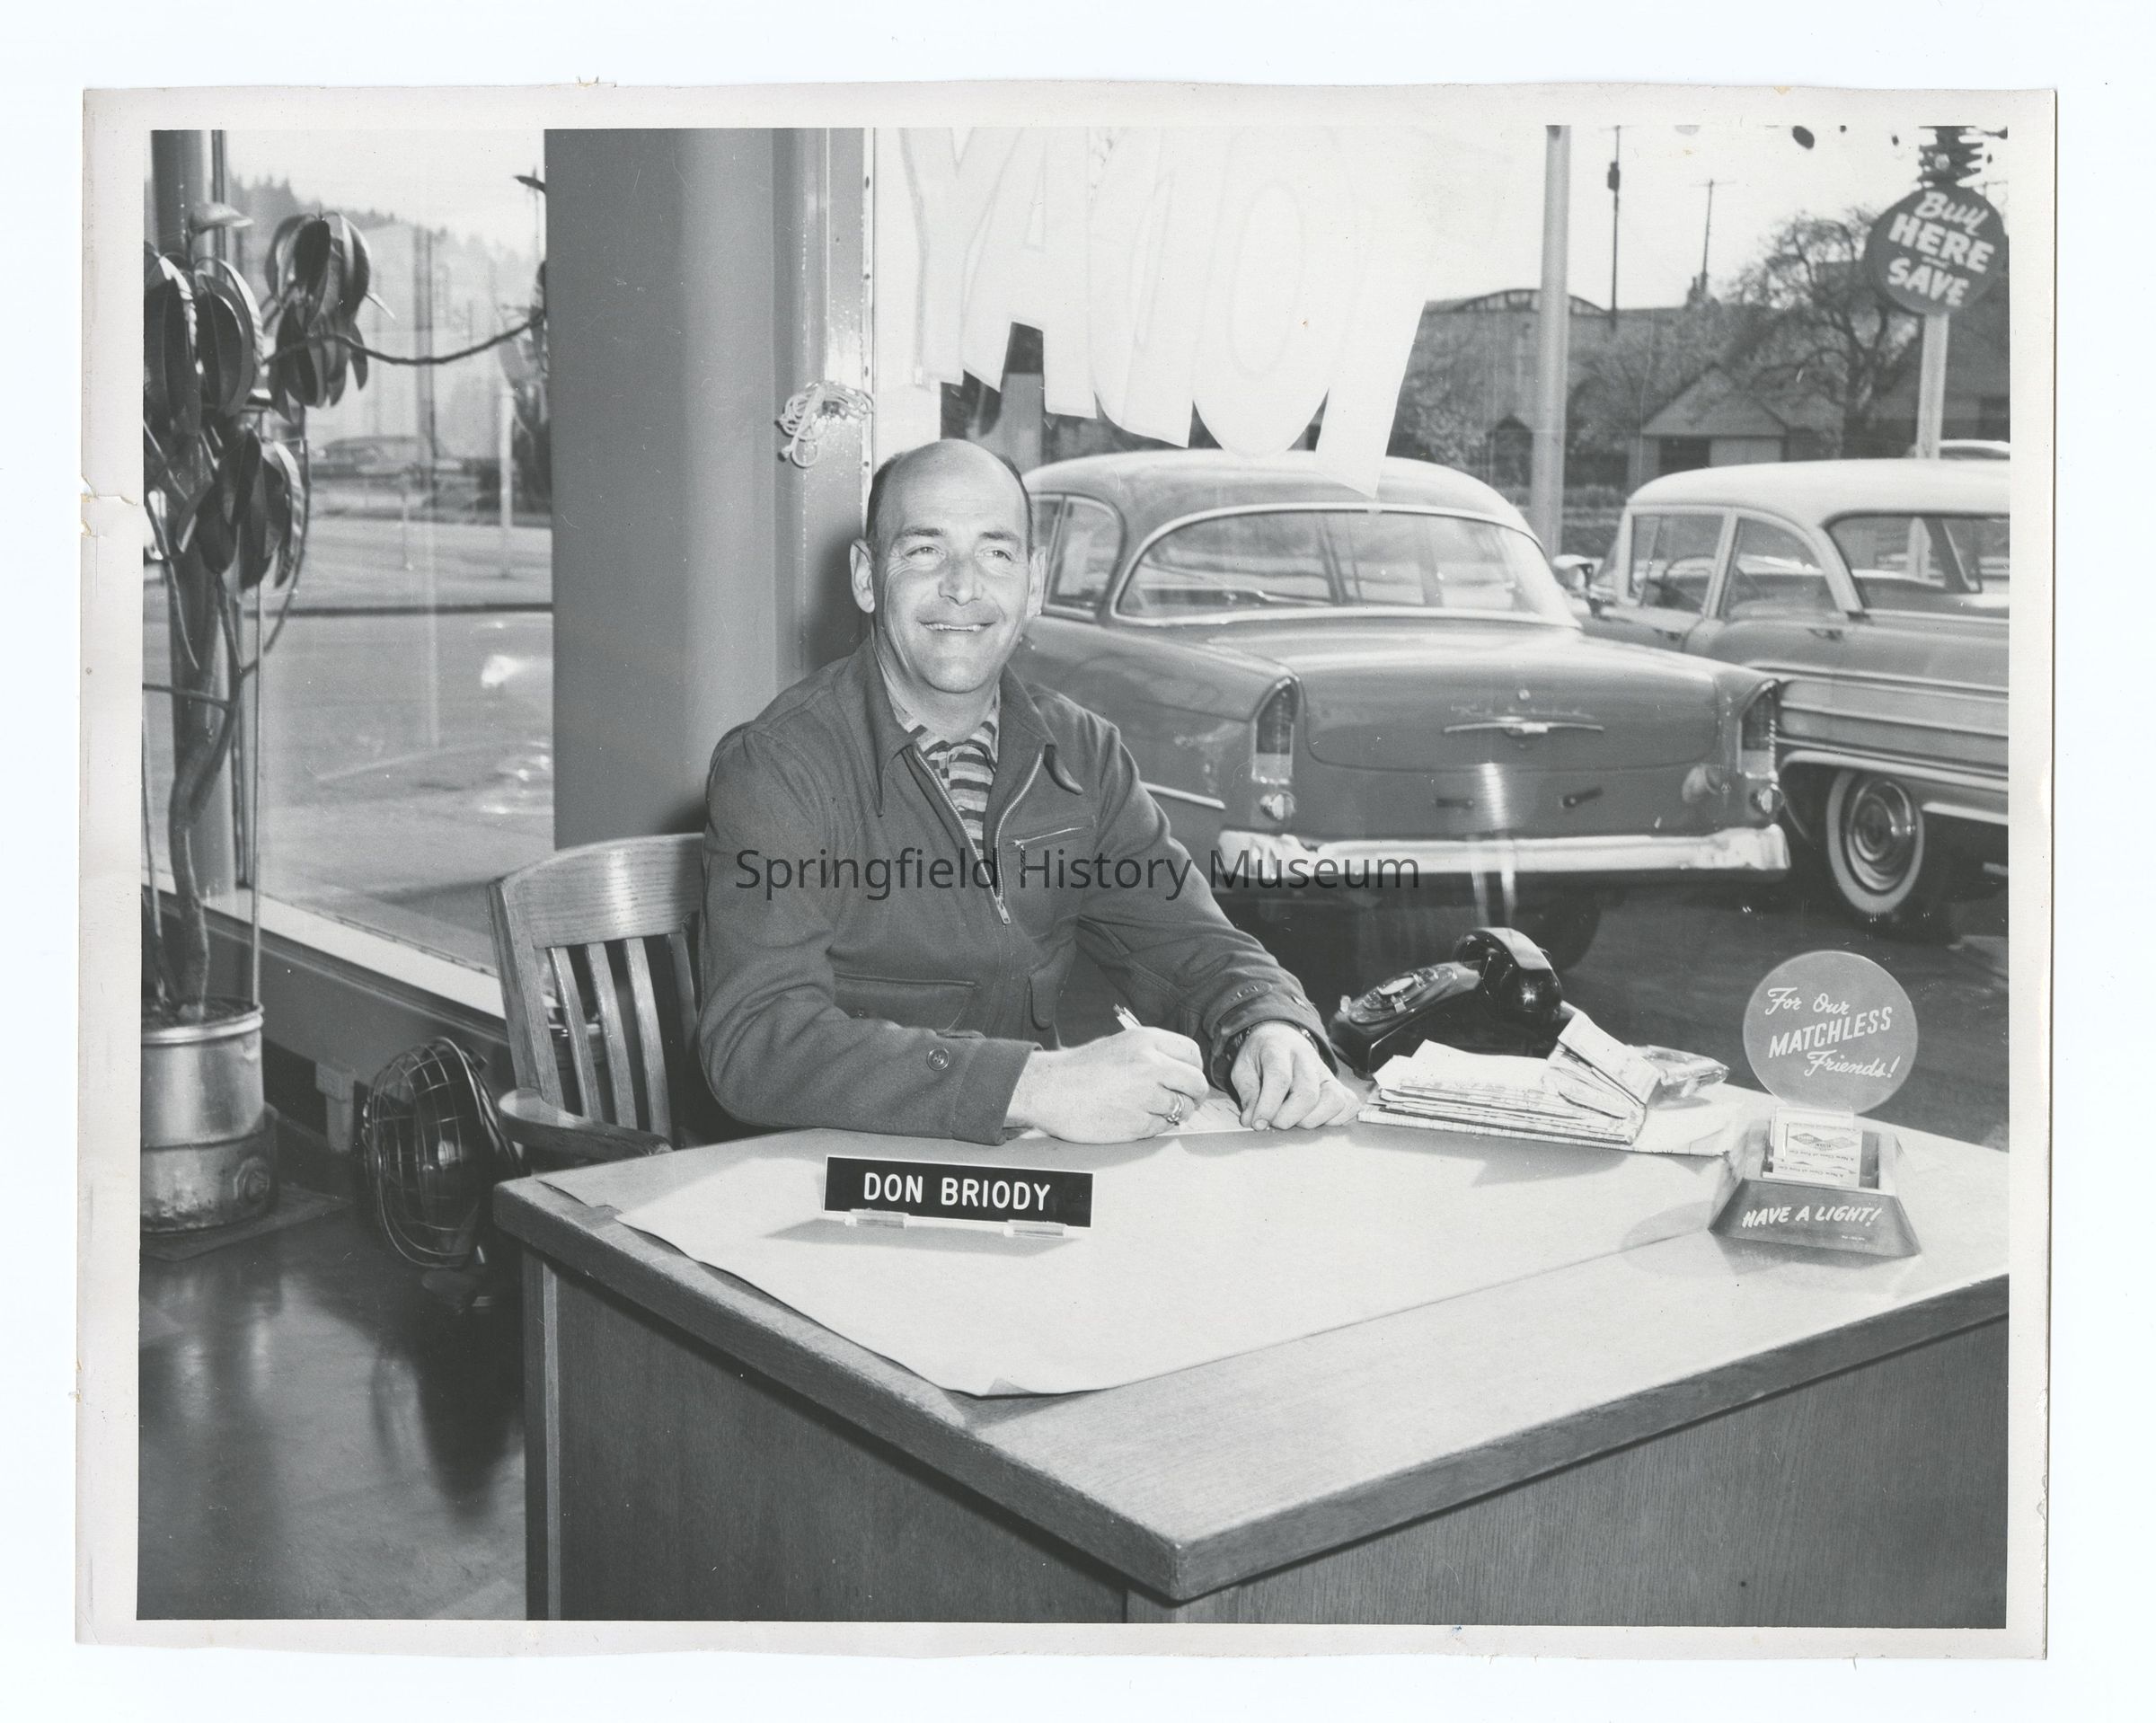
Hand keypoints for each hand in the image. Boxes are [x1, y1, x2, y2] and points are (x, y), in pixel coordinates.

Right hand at [1005, 1027, 1209, 1142]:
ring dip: (1177, 1112)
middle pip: (1196, 1083)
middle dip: (1195, 1095)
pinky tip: (1140, 1118)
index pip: (1192, 1054)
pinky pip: (1163, 1126)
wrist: (1049, 1090)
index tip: (1189, 1078)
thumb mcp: (1119, 1044)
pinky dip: (1158, 1125)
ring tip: (1158, 1110)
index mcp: (1146, 1041)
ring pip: (1183, 1108)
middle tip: (1188, 1101)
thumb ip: (1151, 1053)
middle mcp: (1151, 1065)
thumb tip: (1179, 1069)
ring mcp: (1146, 1095)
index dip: (1194, 1069)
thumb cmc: (1080, 1068)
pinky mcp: (1137, 1123)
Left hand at [1230, 1022, 1358, 1130]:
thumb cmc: (1260, 1057)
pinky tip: (1316, 1118)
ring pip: (1334, 1100)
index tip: (1258, 1124)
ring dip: (1313, 1120)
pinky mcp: (1339, 1083)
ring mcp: (1326, 1071)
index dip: (1268, 1106)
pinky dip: (1336, 1119)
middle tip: (1275, 1122)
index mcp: (1278, 1049)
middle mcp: (1307, 1058)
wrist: (1280, 1038)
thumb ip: (1248, 1094)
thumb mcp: (1243, 1069)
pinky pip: (1349, 1104)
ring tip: (1296, 1120)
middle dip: (1288, 1118)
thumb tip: (1252, 1121)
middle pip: (1308, 1093)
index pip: (1280, 1078)